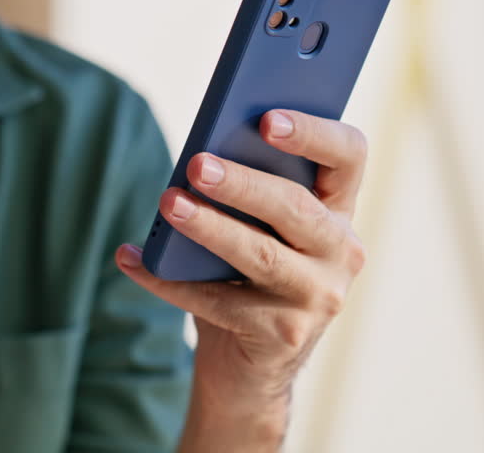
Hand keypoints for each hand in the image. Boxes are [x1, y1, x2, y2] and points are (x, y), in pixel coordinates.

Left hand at [115, 109, 368, 450]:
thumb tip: (198, 157)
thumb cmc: (250, 273)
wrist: (252, 364)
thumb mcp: (261, 226)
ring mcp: (318, 297)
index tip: (267, 119)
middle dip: (244, 183)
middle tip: (197, 164)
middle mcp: (342, 251)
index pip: (349, 154)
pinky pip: (218, 301)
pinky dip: (168, 280)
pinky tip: (133, 259)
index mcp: (339, 208)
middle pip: (295, 206)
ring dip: (210, 226)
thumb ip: (248, 189)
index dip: (314, 133)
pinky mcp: (284, 335)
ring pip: (260, 254)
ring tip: (169, 203)